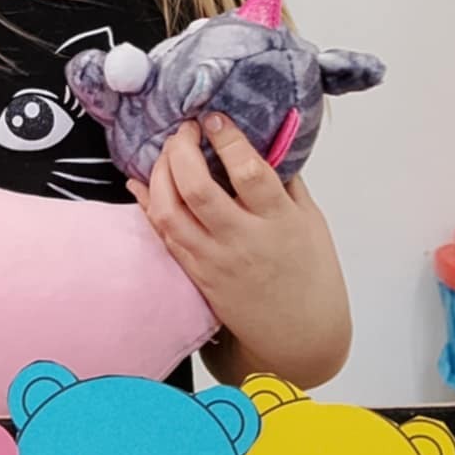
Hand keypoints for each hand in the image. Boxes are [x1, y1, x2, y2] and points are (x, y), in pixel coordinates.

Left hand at [129, 116, 351, 389]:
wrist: (299, 337)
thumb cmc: (311, 274)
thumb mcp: (311, 221)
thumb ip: (286, 181)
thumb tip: (266, 139)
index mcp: (279, 222)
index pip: (249, 173)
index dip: (227, 139)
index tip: (215, 118)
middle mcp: (243, 241)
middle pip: (197, 188)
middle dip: (183, 149)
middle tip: (185, 130)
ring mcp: (214, 260)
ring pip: (170, 211)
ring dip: (160, 172)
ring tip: (169, 152)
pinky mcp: (195, 273)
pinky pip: (162, 234)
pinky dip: (147, 203)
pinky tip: (143, 182)